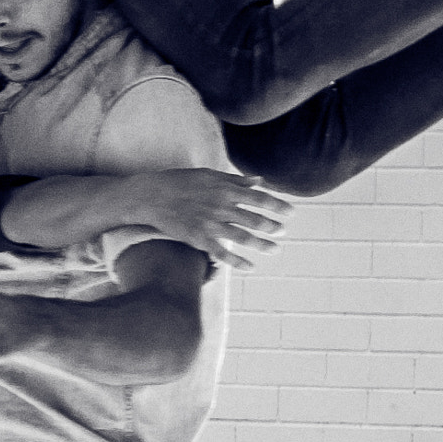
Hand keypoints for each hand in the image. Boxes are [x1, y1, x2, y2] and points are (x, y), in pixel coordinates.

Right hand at [127, 169, 286, 269]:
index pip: (260, 198)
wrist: (151, 196)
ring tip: (275, 249)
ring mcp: (210, 224)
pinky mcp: (199, 239)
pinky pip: (222, 253)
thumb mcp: (209, 175)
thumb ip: (236, 180)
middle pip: (255, 219)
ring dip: (262, 244)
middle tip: (282, 231)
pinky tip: (250, 266)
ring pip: (243, 237)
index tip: (291, 213)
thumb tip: (259, 181)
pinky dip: (238, 261)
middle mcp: (221, 206)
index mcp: (226, 189)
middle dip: (272, 226)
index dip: (278, 206)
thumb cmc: (180, 182)